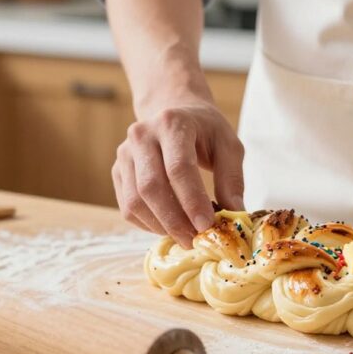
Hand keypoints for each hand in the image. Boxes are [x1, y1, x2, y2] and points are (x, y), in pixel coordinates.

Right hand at [113, 96, 244, 246]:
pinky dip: (148, 224)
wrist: (175, 113)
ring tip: (185, 236)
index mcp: (172, 123)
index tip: (206, 226)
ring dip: (160, 226)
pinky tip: (169, 227)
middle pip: (151, 187)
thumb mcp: (229, 146)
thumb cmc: (206, 132)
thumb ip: (232, 178)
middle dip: (174, 220)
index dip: (192, 200)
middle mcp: (142, 135)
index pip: (178, 167)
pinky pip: (127, 207)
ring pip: (134, 201)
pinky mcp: (117, 171)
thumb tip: (235, 215)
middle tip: (195, 240)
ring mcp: (125, 153)